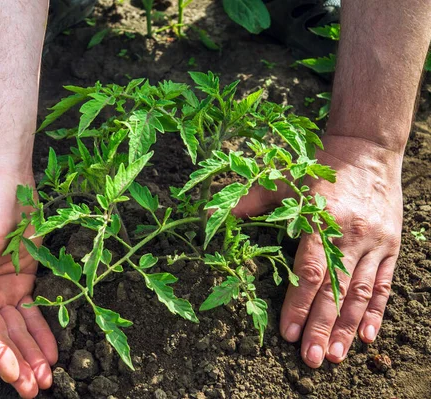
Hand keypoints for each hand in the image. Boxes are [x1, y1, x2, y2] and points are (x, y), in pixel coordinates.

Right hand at [0, 168, 56, 397]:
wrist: (5, 179)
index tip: (13, 373)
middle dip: (16, 362)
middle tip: (33, 388)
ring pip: (16, 329)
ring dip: (30, 353)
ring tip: (45, 379)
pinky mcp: (21, 281)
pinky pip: (31, 312)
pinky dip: (40, 333)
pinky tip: (50, 353)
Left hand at [234, 135, 402, 367]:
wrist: (367, 148)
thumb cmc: (320, 167)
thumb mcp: (283, 179)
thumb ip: (250, 201)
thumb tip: (212, 214)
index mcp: (321, 220)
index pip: (309, 271)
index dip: (297, 303)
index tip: (286, 332)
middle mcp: (350, 235)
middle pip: (335, 290)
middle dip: (322, 327)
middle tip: (311, 358)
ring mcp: (374, 243)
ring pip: (361, 293)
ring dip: (349, 327)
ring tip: (337, 356)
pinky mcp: (390, 246)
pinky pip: (384, 284)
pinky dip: (377, 311)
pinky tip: (369, 336)